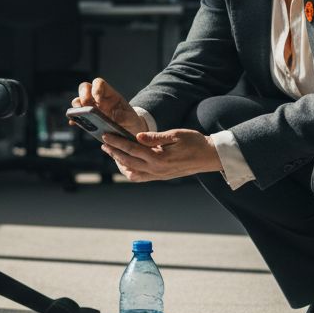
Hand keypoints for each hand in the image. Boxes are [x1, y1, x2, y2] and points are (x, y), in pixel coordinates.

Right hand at [69, 77, 145, 136]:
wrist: (127, 131)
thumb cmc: (130, 120)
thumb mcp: (132, 119)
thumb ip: (126, 117)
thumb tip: (116, 116)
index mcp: (109, 94)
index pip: (99, 83)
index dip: (96, 88)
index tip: (98, 99)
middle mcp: (98, 98)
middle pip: (85, 88)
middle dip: (83, 95)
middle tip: (86, 106)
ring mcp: (91, 107)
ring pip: (78, 100)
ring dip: (77, 106)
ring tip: (79, 114)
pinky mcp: (87, 118)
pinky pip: (76, 115)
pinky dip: (74, 118)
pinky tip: (74, 123)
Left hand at [100, 128, 222, 182]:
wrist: (209, 157)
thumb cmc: (194, 142)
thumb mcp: (176, 134)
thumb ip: (155, 137)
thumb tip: (137, 135)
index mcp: (159, 158)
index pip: (131, 149)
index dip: (116, 142)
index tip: (105, 136)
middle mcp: (157, 170)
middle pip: (128, 161)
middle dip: (114, 152)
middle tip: (103, 144)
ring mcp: (158, 175)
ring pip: (132, 172)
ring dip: (120, 163)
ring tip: (113, 152)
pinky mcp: (161, 177)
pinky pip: (141, 177)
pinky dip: (130, 171)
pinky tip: (126, 164)